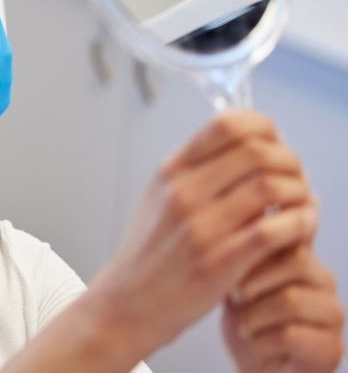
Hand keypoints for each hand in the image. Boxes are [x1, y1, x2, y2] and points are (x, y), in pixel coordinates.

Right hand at [87, 111, 316, 359]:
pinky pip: (275, 230)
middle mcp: (183, 193)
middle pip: (258, 151)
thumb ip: (196, 170)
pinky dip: (300, 224)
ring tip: (300, 206)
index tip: (276, 145)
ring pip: (272, 187)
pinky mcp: (219, 262)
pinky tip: (300, 228)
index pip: (227, 124)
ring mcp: (200, 227)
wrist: (127, 303)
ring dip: (300, 193)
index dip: (265, 128)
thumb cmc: (151, 253)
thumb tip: (248, 145)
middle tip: (295, 180)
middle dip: (290, 162)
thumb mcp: (160, 198)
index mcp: (171, 171)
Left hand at [223, 242, 343, 371]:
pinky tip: (254, 342)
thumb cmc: (244, 318)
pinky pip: (291, 334)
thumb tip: (238, 211)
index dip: (255, 249)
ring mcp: (332, 314)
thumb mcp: (237, 279)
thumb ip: (244, 250)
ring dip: (253, 315)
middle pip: (295, 260)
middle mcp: (323, 281)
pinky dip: (260, 340)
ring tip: (243, 324)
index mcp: (302, 258)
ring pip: (290, 299)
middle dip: (253, 281)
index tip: (234, 266)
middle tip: (236, 298)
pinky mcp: (331, 348)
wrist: (252, 366)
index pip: (289, 232)